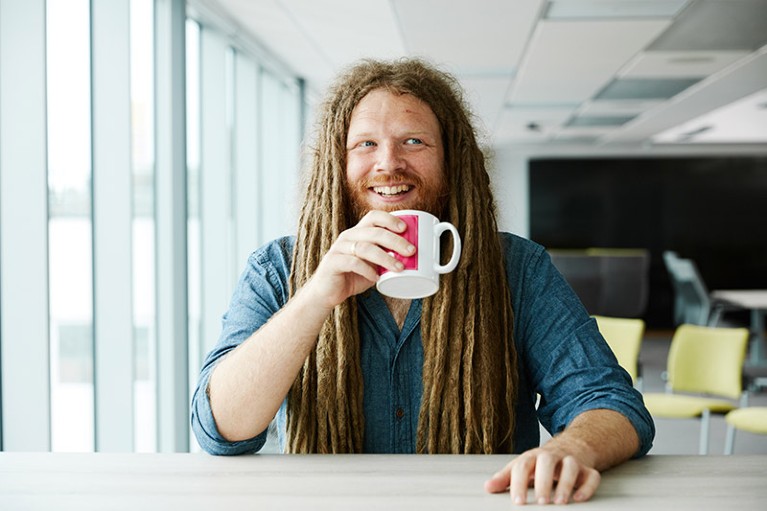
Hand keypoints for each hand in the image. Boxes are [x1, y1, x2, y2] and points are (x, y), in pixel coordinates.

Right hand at [304, 210, 415, 308]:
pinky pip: (352, 262)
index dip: (390, 219)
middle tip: (411, 251)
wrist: (327, 293)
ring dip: (385, 257)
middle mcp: (348, 237)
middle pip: (374, 231)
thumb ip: (386, 258)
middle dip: (395, 240)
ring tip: (399, 268)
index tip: (405, 228)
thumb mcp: (373, 265)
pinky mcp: (333, 263)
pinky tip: (376, 278)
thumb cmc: (352, 277)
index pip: (373, 217)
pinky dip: (367, 270)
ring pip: (365, 247)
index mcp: (358, 233)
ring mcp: (339, 249)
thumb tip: (412, 258)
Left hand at [484, 446, 600, 504]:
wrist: (570, 446)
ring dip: (566, 484)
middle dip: (543, 481)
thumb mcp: (522, 466)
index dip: (519, 483)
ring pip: (570, 466)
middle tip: (541, 502)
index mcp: (533, 456)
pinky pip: (591, 475)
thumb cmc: (541, 462)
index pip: (523, 465)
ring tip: (560, 502)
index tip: (518, 501)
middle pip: (546, 461)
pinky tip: (579, 499)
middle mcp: (552, 456)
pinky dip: (587, 487)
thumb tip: (488, 487)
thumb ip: (505, 478)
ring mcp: (571, 461)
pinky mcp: (587, 470)